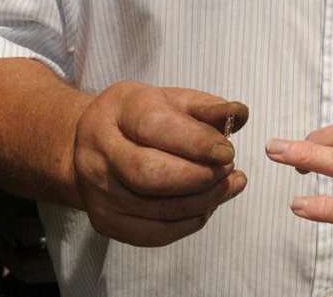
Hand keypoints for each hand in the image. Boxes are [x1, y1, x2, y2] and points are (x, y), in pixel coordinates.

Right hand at [71, 81, 249, 245]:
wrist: (93, 144)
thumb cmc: (142, 118)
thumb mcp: (174, 100)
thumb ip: (208, 107)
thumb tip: (239, 114)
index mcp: (118, 111)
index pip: (154, 127)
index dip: (196, 142)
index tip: (228, 152)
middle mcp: (100, 153)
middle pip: (150, 174)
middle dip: (199, 177)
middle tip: (229, 170)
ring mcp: (99, 191)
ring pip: (155, 208)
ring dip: (202, 201)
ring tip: (227, 186)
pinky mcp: (105, 222)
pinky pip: (153, 233)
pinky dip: (188, 223)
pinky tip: (207, 206)